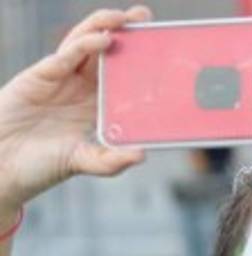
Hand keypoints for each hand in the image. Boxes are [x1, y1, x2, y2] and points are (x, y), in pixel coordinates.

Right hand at [0, 6, 151, 215]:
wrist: (4, 166)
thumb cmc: (41, 165)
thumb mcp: (83, 162)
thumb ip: (110, 161)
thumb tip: (141, 155)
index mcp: (93, 106)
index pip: (119, 76)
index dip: (136, 60)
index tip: (159, 46)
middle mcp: (79, 88)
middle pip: (105, 52)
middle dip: (125, 31)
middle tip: (146, 16)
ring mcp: (60, 79)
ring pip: (85, 45)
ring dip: (105, 27)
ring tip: (126, 17)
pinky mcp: (41, 76)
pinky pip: (66, 56)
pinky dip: (85, 45)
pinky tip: (104, 39)